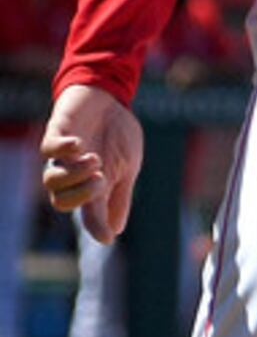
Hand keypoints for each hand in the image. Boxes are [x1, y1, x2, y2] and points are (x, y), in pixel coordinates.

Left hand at [40, 83, 142, 242]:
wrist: (110, 99)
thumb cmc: (118, 135)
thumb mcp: (127, 169)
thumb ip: (119, 197)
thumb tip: (115, 230)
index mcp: (91, 185)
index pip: (88, 213)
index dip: (95, 227)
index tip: (107, 237)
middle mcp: (72, 174)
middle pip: (60, 201)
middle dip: (81, 195)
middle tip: (102, 179)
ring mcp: (63, 155)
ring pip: (51, 179)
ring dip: (75, 174)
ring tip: (94, 158)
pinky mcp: (57, 132)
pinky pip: (48, 149)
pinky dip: (64, 150)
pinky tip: (80, 145)